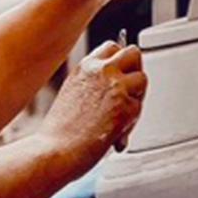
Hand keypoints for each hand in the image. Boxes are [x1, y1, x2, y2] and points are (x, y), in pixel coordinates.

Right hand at [37, 37, 146, 179]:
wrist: (55, 150)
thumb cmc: (60, 131)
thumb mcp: (73, 93)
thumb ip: (95, 83)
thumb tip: (117, 85)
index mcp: (85, 66)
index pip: (113, 47)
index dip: (121, 62)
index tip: (120, 77)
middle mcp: (101, 70)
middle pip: (133, 53)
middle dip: (135, 71)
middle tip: (128, 93)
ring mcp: (115, 86)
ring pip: (142, 79)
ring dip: (136, 97)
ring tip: (121, 117)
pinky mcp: (126, 107)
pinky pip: (139, 108)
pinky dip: (131, 122)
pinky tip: (115, 134)